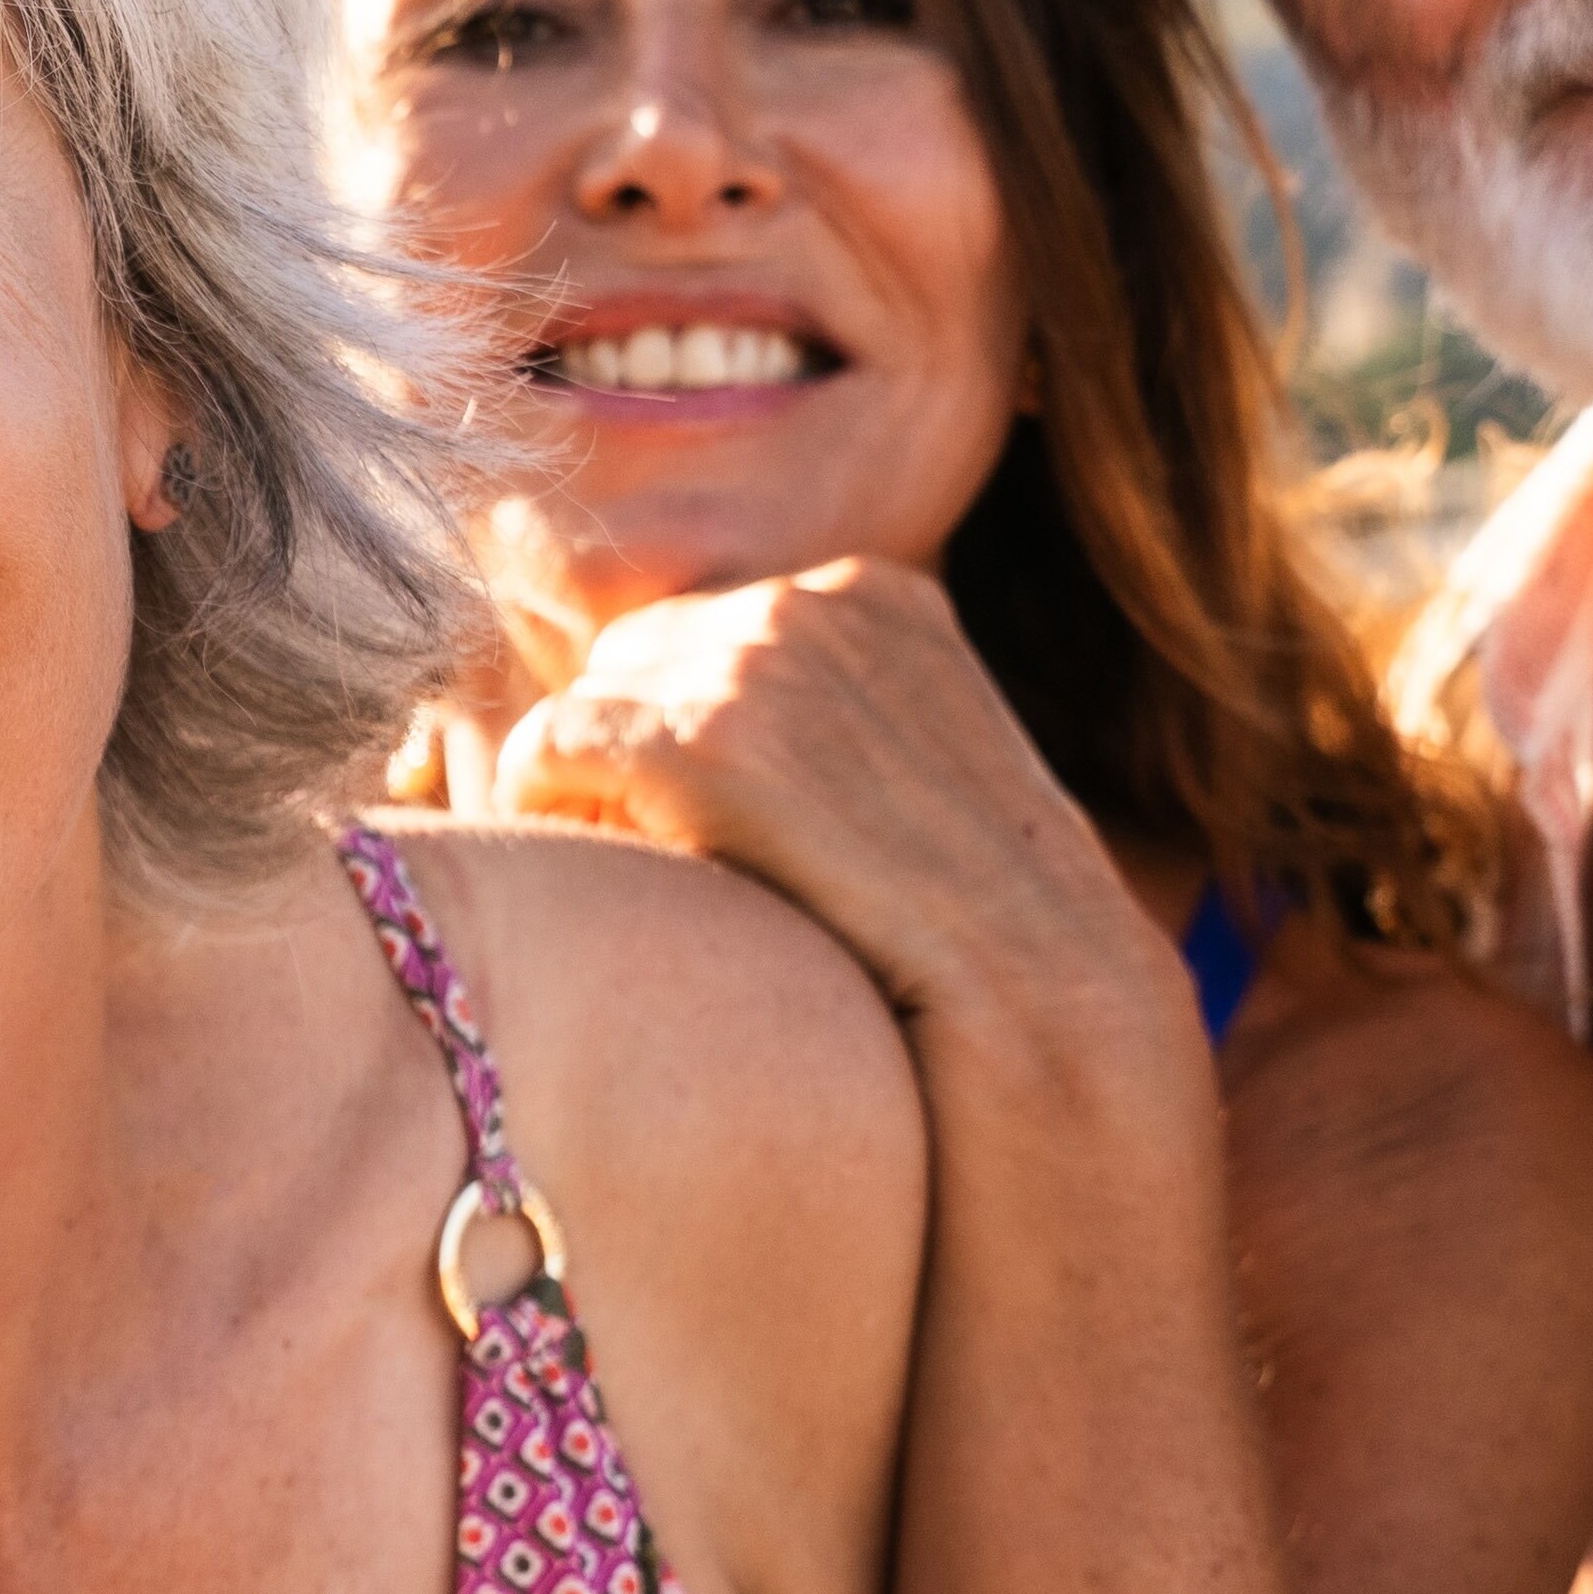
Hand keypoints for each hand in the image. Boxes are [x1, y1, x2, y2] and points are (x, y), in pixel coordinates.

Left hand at [489, 560, 1188, 1047]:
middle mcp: (812, 602)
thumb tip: (700, 735)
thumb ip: (830, 720)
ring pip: (586, 705)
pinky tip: (594, 879)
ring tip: (641, 883)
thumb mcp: (921, 775)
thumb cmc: (979, 926)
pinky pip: (547, 751)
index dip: (682, 731)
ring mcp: (757, 661)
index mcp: (874, 595)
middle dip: (630, 756)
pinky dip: (544, 814)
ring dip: (592, 794)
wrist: (1047, 998)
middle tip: (651, 860)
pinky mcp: (704, 739)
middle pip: (633, 658)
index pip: (707, 632)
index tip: (696, 821)